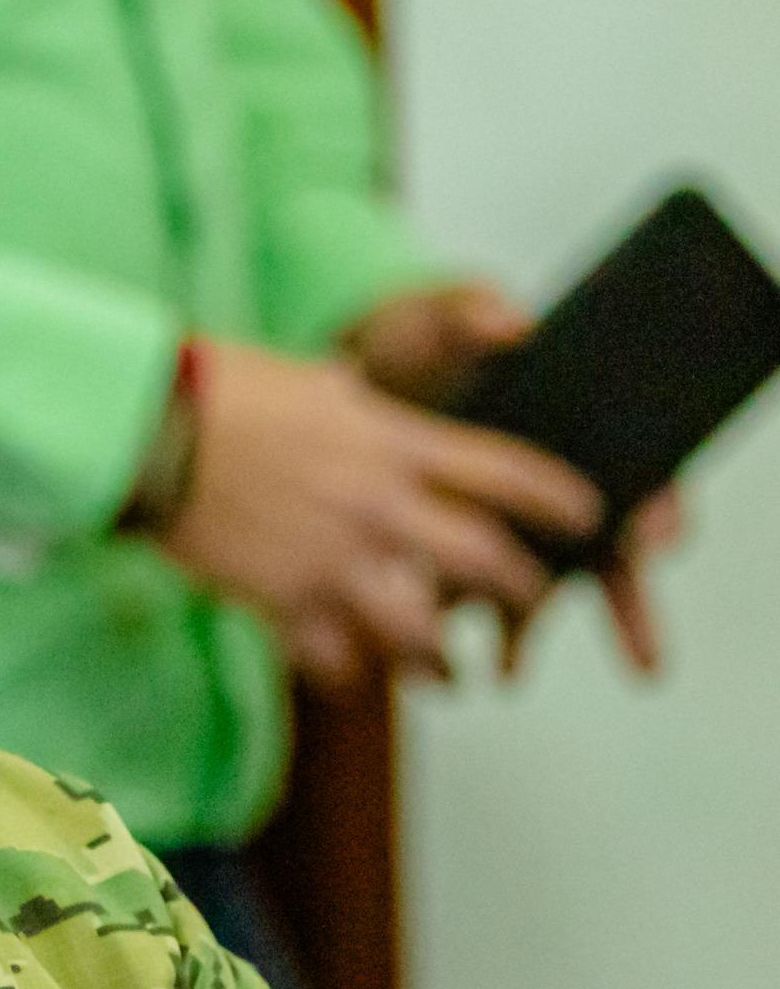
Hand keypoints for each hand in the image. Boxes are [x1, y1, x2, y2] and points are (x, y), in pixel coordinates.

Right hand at [154, 340, 603, 687]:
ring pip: (416, 630)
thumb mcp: (320, 378)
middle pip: (481, 562)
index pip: (506, 473)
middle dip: (519, 591)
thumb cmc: (223, 389)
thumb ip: (367, 407)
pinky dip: (343, 674)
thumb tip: (380, 411)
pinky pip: (330, 657)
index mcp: (394, 443)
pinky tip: (348, 680)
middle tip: (530, 605)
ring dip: (439, 660)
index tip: (586, 517)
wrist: (150, 432)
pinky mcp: (282, 601)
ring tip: (449, 676)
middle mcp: (379, 507)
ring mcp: (333, 560)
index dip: (557, 500)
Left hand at [343, 282, 682, 678]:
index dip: (656, 510)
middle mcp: (540, 493)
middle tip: (646, 660)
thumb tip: (511, 320)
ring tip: (509, 675)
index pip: (637, 474)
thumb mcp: (431, 320)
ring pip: (535, 594)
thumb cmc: (404, 345)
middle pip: (606, 556)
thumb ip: (470, 313)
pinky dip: (451, 639)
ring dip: (527, 638)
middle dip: (627, 610)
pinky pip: (461, 606)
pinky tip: (446, 669)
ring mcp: (494, 528)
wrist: (332, 376)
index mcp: (562, 431)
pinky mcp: (439, 553)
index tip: (657, 538)